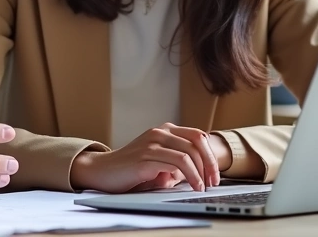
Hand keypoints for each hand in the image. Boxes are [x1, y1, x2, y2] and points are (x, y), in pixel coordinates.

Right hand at [70, 123, 220, 193]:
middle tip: (213, 182)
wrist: (102, 171)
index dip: (210, 155)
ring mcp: (152, 143)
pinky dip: (190, 177)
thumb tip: (202, 172)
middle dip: (210, 165)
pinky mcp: (145, 158)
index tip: (214, 174)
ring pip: (189, 153)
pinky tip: (192, 186)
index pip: (198, 136)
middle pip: (197, 143)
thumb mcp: (159, 161)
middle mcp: (159, 132)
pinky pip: (176, 164)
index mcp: (164, 130)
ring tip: (202, 187)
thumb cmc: (131, 169)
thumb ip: (177, 162)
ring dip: (200, 173)